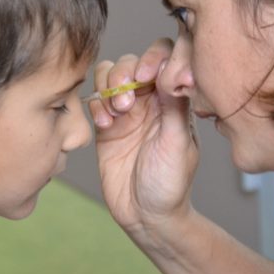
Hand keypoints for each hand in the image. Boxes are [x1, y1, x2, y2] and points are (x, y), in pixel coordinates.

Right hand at [89, 38, 199, 233]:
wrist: (146, 215)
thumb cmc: (170, 183)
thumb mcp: (178, 143)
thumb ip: (174, 105)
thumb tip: (173, 68)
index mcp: (174, 99)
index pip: (165, 58)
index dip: (154, 57)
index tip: (147, 75)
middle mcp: (151, 100)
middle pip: (132, 61)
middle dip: (126, 73)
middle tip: (128, 102)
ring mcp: (127, 111)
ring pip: (110, 76)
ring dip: (109, 87)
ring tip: (116, 114)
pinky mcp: (107, 125)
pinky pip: (95, 100)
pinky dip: (96, 106)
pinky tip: (105, 127)